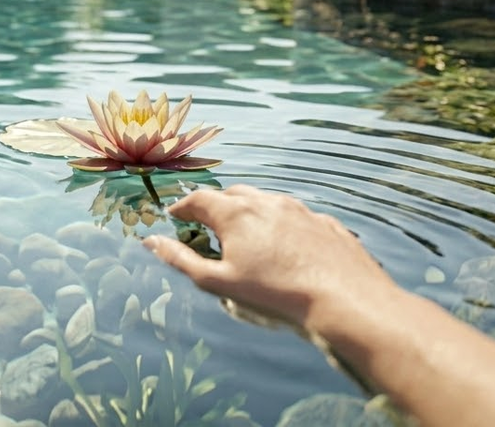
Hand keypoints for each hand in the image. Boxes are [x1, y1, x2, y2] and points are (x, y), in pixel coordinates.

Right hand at [144, 184, 398, 328]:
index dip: (183, 208)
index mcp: (236, 213)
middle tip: (208, 228)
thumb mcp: (219, 282)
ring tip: (247, 238)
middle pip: (232, 195)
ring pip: (266, 202)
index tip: (175, 217)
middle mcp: (266, 202)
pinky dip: (282, 226)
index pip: (198, 200)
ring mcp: (299, 210)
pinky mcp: (323, 223)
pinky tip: (285, 248)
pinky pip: (295, 217)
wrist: (343, 299)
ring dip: (250, 214)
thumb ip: (181, 260)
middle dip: (216, 208)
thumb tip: (151, 241)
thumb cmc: (276, 294)